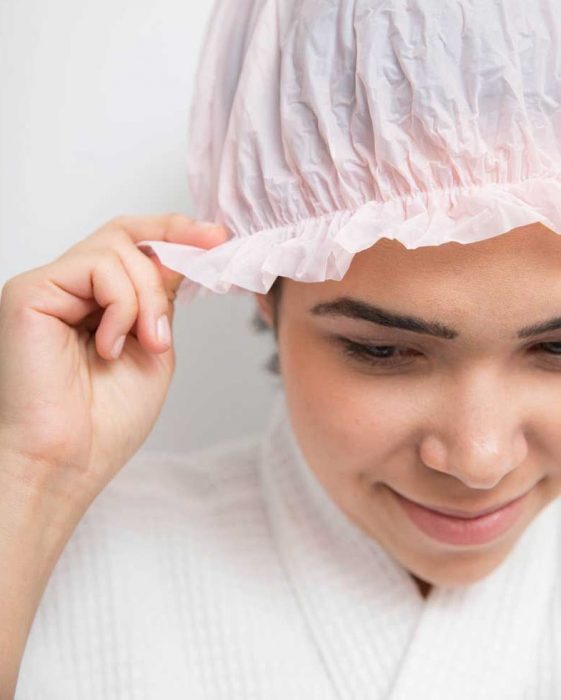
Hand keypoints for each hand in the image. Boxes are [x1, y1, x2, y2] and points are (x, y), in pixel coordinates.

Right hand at [0, 213, 227, 509]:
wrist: (69, 461)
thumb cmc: (105, 422)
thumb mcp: (153, 348)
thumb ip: (161, 300)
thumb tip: (178, 255)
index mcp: (98, 303)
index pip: (134, 247)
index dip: (176, 234)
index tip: (217, 237)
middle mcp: (71, 290)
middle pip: (125, 234)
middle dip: (172, 240)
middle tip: (207, 252)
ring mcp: (50, 288)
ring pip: (117, 248)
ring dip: (149, 297)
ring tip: (147, 343)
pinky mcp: (30, 292)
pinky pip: (96, 268)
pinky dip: (121, 305)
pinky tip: (109, 346)